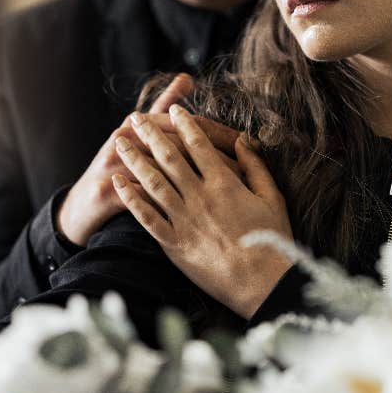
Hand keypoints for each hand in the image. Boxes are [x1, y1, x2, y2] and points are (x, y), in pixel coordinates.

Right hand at [57, 75, 240, 245]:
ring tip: (223, 189)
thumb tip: (187, 77)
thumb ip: (164, 104)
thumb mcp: (137, 130)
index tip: (243, 141)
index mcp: (136, 124)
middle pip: (173, 143)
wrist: (82, 205)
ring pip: (158, 169)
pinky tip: (191, 210)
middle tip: (241, 169)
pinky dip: (165, 204)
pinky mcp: (104, 194)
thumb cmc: (117, 163)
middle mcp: (122, 139)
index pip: (181, 123)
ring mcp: (112, 166)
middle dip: (210, 157)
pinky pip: (139, 199)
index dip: (215, 134)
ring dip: (193, 181)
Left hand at [112, 105, 293, 318]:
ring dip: (134, 160)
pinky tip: (119, 183)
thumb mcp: (272, 197)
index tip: (173, 109)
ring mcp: (184, 220)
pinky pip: (147, 217)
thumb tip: (243, 140)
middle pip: (169, 158)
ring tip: (119, 142)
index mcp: (225, 183)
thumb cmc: (272, 239)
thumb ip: (255, 166)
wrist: (262, 282)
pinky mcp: (174, 244)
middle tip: (134, 118)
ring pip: (152, 182)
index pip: (199, 144)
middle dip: (150, 134)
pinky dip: (131, 198)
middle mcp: (200, 197)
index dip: (184, 124)